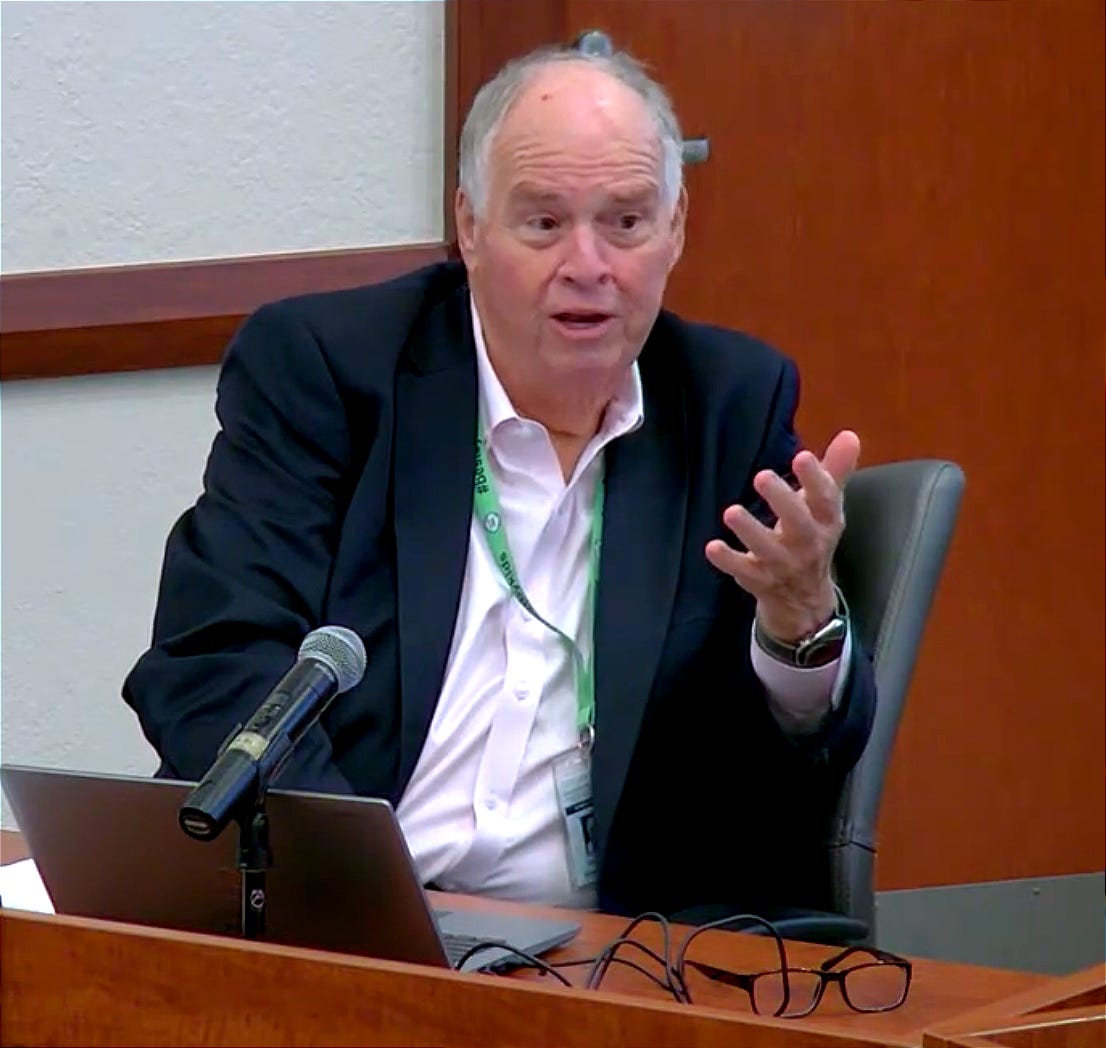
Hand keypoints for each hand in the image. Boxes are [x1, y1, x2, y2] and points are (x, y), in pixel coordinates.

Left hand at [705, 430, 859, 641]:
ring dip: (750, 531)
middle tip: (762, 476)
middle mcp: (808, 544)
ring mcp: (783, 565)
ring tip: (732, 511)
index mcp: (826, 522)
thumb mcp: (826, 507)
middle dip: (782, 500)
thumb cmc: (812, 538)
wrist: (804, 598)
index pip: (826, 499)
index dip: (816, 478)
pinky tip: (712, 547)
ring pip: (768, 549)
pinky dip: (728, 560)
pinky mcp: (759, 580)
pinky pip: (743, 571)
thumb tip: (850, 435)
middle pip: (799, 524)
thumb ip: (835, 470)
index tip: (802, 457)